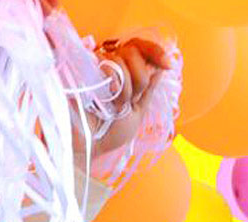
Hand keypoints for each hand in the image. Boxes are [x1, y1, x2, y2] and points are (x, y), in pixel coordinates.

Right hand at [91, 37, 171, 155]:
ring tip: (114, 106)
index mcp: (124, 72)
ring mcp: (93, 64)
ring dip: (124, 88)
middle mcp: (108, 64)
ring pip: (120, 59)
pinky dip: (112, 82)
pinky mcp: (80, 67)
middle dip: (139, 78)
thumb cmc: (110, 133)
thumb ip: (148, 90)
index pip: (141, 48)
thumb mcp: (137, 112)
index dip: (155, 52)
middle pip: (133, 51)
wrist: (88, 146)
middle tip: (130, 100)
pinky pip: (103, 63)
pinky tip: (107, 97)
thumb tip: (160, 68)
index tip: (168, 65)